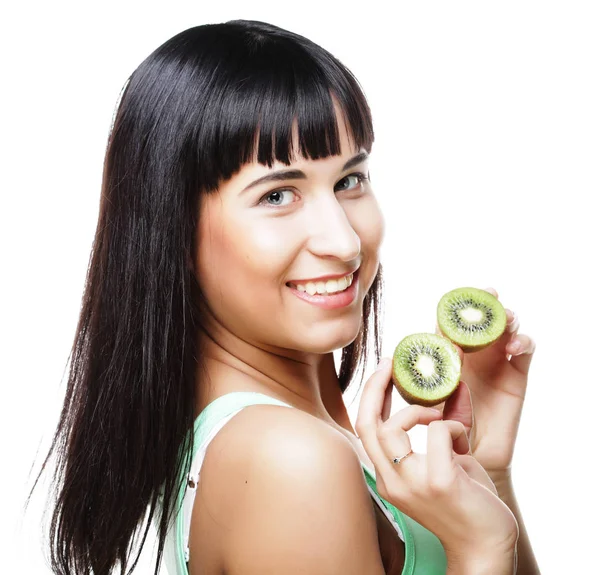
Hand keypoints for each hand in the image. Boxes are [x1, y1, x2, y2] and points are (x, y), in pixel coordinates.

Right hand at [356, 359, 518, 554]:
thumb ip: (434, 434)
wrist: (486, 547)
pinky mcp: (438, 481)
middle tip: (390, 364)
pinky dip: (452, 427)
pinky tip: (464, 444)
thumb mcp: (440, 465)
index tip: (382, 372)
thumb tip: (444, 392)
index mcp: (387, 477)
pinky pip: (436, 431)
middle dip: (374, 386)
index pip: (364, 429)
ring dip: (418, 410)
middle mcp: (391, 481)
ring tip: (439, 416)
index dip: (369, 396)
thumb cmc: (465, 504)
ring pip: (393, 426)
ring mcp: (411, 483)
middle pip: (366, 424)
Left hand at [434, 287, 535, 481]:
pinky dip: (523, 341)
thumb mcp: (426, 402)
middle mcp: (473, 354)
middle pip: (480, 319)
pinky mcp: (516, 375)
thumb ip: (417, 380)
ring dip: (505, 317)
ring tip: (504, 318)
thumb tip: (397, 356)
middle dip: (484, 302)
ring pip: (504, 328)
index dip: (453, 310)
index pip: (451, 324)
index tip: (453, 304)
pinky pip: (525, 350)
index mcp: (449, 355)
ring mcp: (496, 361)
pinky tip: (514, 347)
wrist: (470, 458)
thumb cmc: (443, 430)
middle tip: (489, 293)